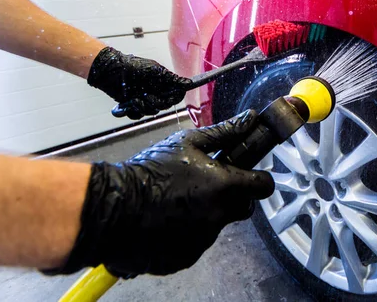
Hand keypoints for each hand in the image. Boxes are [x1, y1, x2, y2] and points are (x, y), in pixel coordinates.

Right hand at [45, 110, 273, 276]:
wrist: (113, 207)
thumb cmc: (152, 169)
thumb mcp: (188, 142)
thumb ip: (224, 133)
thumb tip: (250, 118)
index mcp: (224, 186)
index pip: (263, 186)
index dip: (260, 180)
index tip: (251, 177)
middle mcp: (219, 216)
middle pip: (244, 208)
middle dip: (234, 198)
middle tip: (209, 187)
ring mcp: (203, 240)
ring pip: (217, 225)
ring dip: (207, 214)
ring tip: (179, 201)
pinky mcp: (186, 258)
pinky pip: (196, 243)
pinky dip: (188, 233)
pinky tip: (168, 220)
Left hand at [87, 47, 192, 118]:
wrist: (111, 71)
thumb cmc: (133, 67)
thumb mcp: (156, 71)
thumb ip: (172, 79)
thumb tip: (188, 83)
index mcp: (163, 84)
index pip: (176, 96)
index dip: (173, 98)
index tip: (166, 97)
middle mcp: (156, 92)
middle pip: (164, 106)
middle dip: (155, 102)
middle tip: (146, 95)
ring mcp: (144, 99)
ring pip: (151, 111)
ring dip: (142, 106)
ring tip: (134, 99)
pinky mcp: (133, 106)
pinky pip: (138, 115)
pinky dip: (132, 111)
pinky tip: (128, 104)